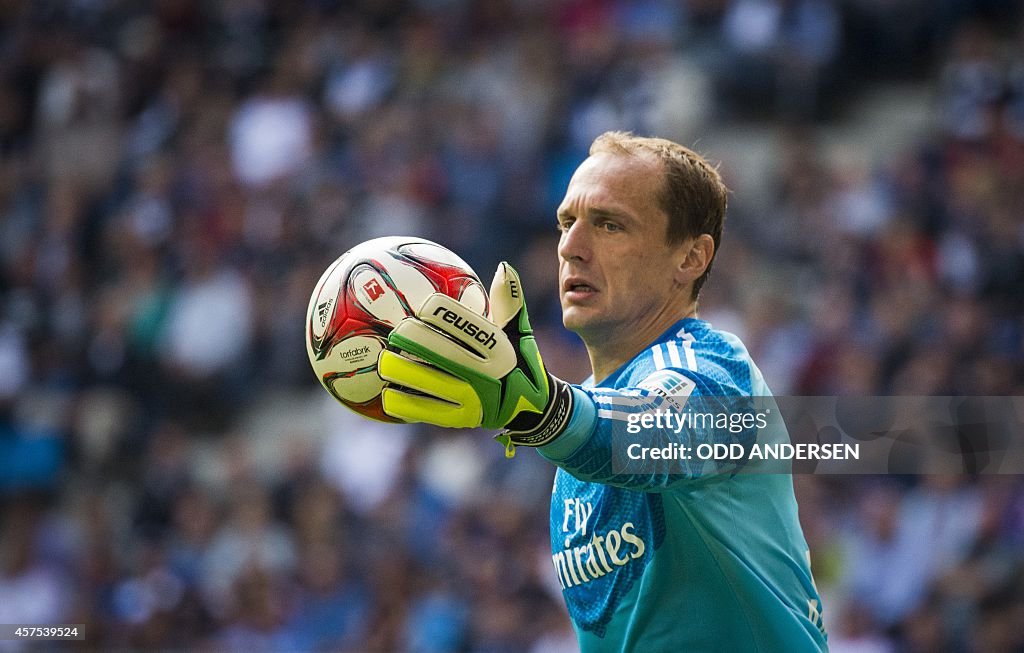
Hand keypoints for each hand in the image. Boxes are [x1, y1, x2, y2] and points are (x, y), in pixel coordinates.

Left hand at [379, 262, 573, 454]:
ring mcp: (475, 400)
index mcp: (501, 349)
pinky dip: (406, 404)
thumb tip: (505, 266)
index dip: (441, 314)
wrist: (534, 408)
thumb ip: (510, 303)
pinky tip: (388, 395)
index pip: (466, 326)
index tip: (422, 306)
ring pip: (431, 383)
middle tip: (395, 331)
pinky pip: (428, 411)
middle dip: (415, 340)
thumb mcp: (521, 332)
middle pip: (444, 353)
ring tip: (384, 362)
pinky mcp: (463, 420)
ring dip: (404, 372)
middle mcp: (488, 375)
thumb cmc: (520, 361)